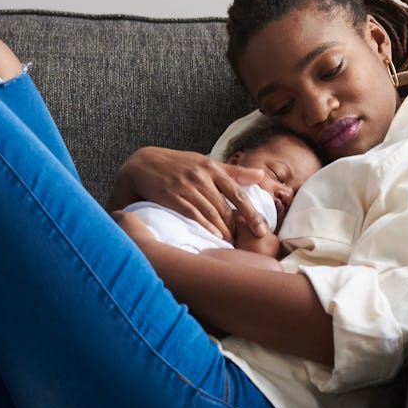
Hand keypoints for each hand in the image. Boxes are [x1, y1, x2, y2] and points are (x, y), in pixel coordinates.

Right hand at [107, 146, 267, 241]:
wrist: (144, 163)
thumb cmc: (180, 165)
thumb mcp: (206, 163)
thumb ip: (234, 172)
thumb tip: (262, 175)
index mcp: (212, 168)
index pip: (238, 193)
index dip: (252, 213)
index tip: (263, 229)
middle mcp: (201, 176)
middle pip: (225, 206)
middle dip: (239, 226)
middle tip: (249, 242)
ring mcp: (186, 185)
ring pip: (210, 211)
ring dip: (223, 229)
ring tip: (232, 243)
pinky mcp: (171, 195)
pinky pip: (191, 212)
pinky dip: (204, 225)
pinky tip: (214, 236)